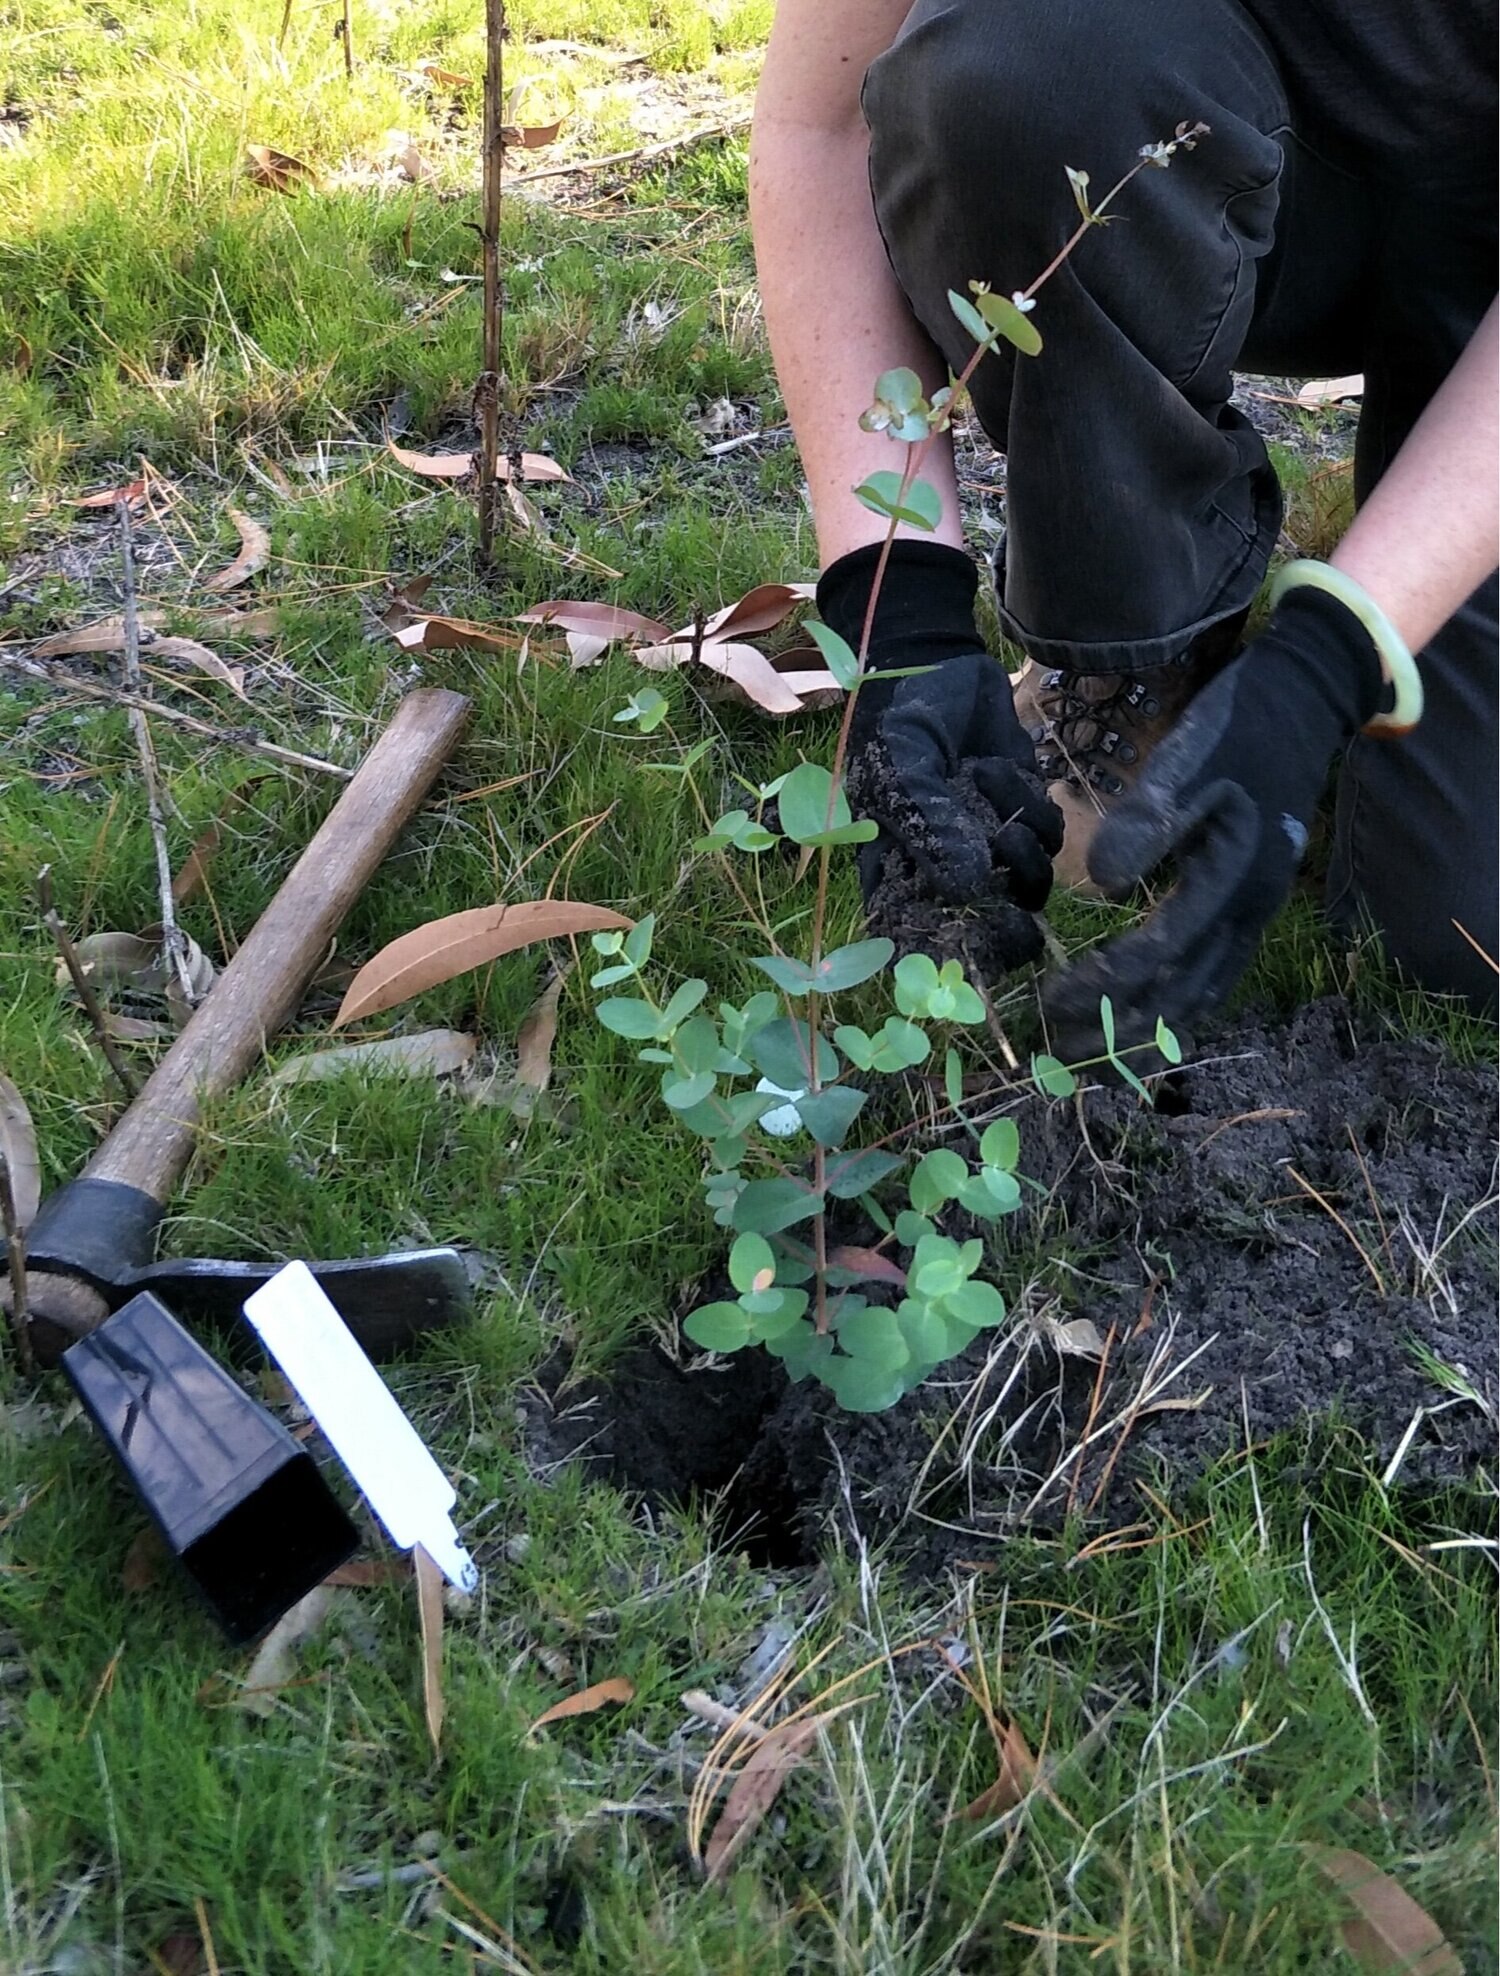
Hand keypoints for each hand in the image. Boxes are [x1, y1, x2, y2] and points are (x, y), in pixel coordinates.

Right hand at [818, 541, 1060, 925]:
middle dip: (1007, 924)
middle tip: (1016, 916)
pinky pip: (1048, 837)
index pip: (920, 941)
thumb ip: (929, 824)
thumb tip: (965, 887)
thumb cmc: (899, 713)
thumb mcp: (901, 763)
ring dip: (1017, 843)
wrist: (936, 658)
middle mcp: (944, 869)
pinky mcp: (1024, 814)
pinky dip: (1030, 804)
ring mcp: (988, 845)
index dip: (951, 957)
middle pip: (987, 931)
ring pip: (1027, 885)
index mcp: (896, 872)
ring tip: (980, 779)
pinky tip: (996, 766)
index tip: (973, 946)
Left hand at [1044, 583, 1384, 1058]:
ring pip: (1202, 993)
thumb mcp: (1187, 760)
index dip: (1103, 984)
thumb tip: (1105, 887)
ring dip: (1147, 1030)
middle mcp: (1248, 908)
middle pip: (1180, 992)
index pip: (1158, 953)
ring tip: (1096, 1059)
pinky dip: (1178, 1006)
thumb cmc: (1237, 727)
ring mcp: (1255, 910)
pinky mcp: (1251, 902)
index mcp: (1230, 877)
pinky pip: (1215, 973)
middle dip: (1117, 1028)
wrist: (1304, 702)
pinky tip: (1150, 1021)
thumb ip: (1148, 822)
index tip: (1052, 1001)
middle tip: (1058, 1055)